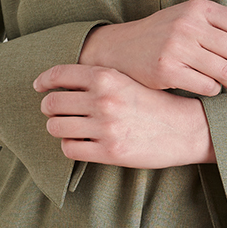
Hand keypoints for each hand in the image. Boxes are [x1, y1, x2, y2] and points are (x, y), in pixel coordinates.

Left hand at [32, 64, 214, 167]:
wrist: (187, 128)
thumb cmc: (155, 103)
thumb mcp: (127, 81)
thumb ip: (97, 79)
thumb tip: (59, 83)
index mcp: (107, 77)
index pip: (59, 75)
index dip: (44, 81)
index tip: (39, 86)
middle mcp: (104, 100)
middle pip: (52, 103)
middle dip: (50, 108)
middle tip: (57, 111)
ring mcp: (106, 127)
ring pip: (57, 127)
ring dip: (58, 128)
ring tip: (69, 127)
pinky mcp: (110, 152)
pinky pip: (70, 149)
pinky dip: (70, 146)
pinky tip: (81, 142)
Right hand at [78, 0, 226, 95]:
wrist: (119, 49)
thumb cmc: (163, 36)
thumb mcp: (189, 19)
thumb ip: (221, 27)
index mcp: (199, 7)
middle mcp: (189, 24)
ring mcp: (177, 46)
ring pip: (226, 72)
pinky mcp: (167, 69)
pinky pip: (208, 87)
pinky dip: (215, 92)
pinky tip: (209, 88)